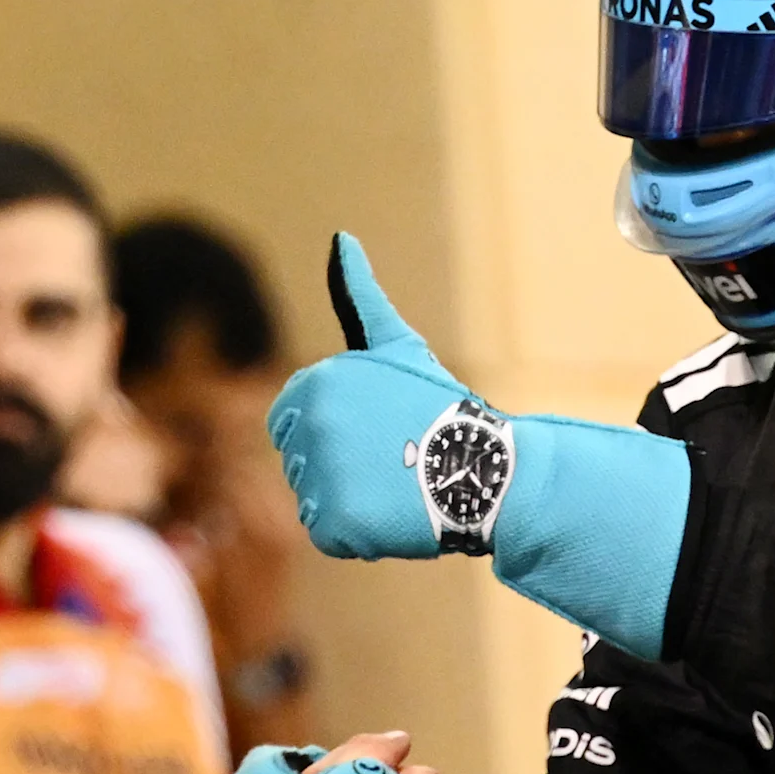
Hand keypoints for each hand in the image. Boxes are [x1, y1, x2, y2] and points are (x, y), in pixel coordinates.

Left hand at [267, 234, 488, 561]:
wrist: (485, 469)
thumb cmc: (442, 407)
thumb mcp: (397, 346)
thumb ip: (360, 297)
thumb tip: (341, 238)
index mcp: (316, 384)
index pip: (288, 421)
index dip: (330, 433)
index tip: (374, 434)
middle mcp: (311, 427)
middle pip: (298, 461)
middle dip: (335, 467)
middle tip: (388, 463)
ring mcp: (322, 477)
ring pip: (312, 499)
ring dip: (347, 501)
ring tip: (394, 486)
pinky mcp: (334, 524)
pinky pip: (329, 534)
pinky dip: (359, 535)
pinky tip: (393, 514)